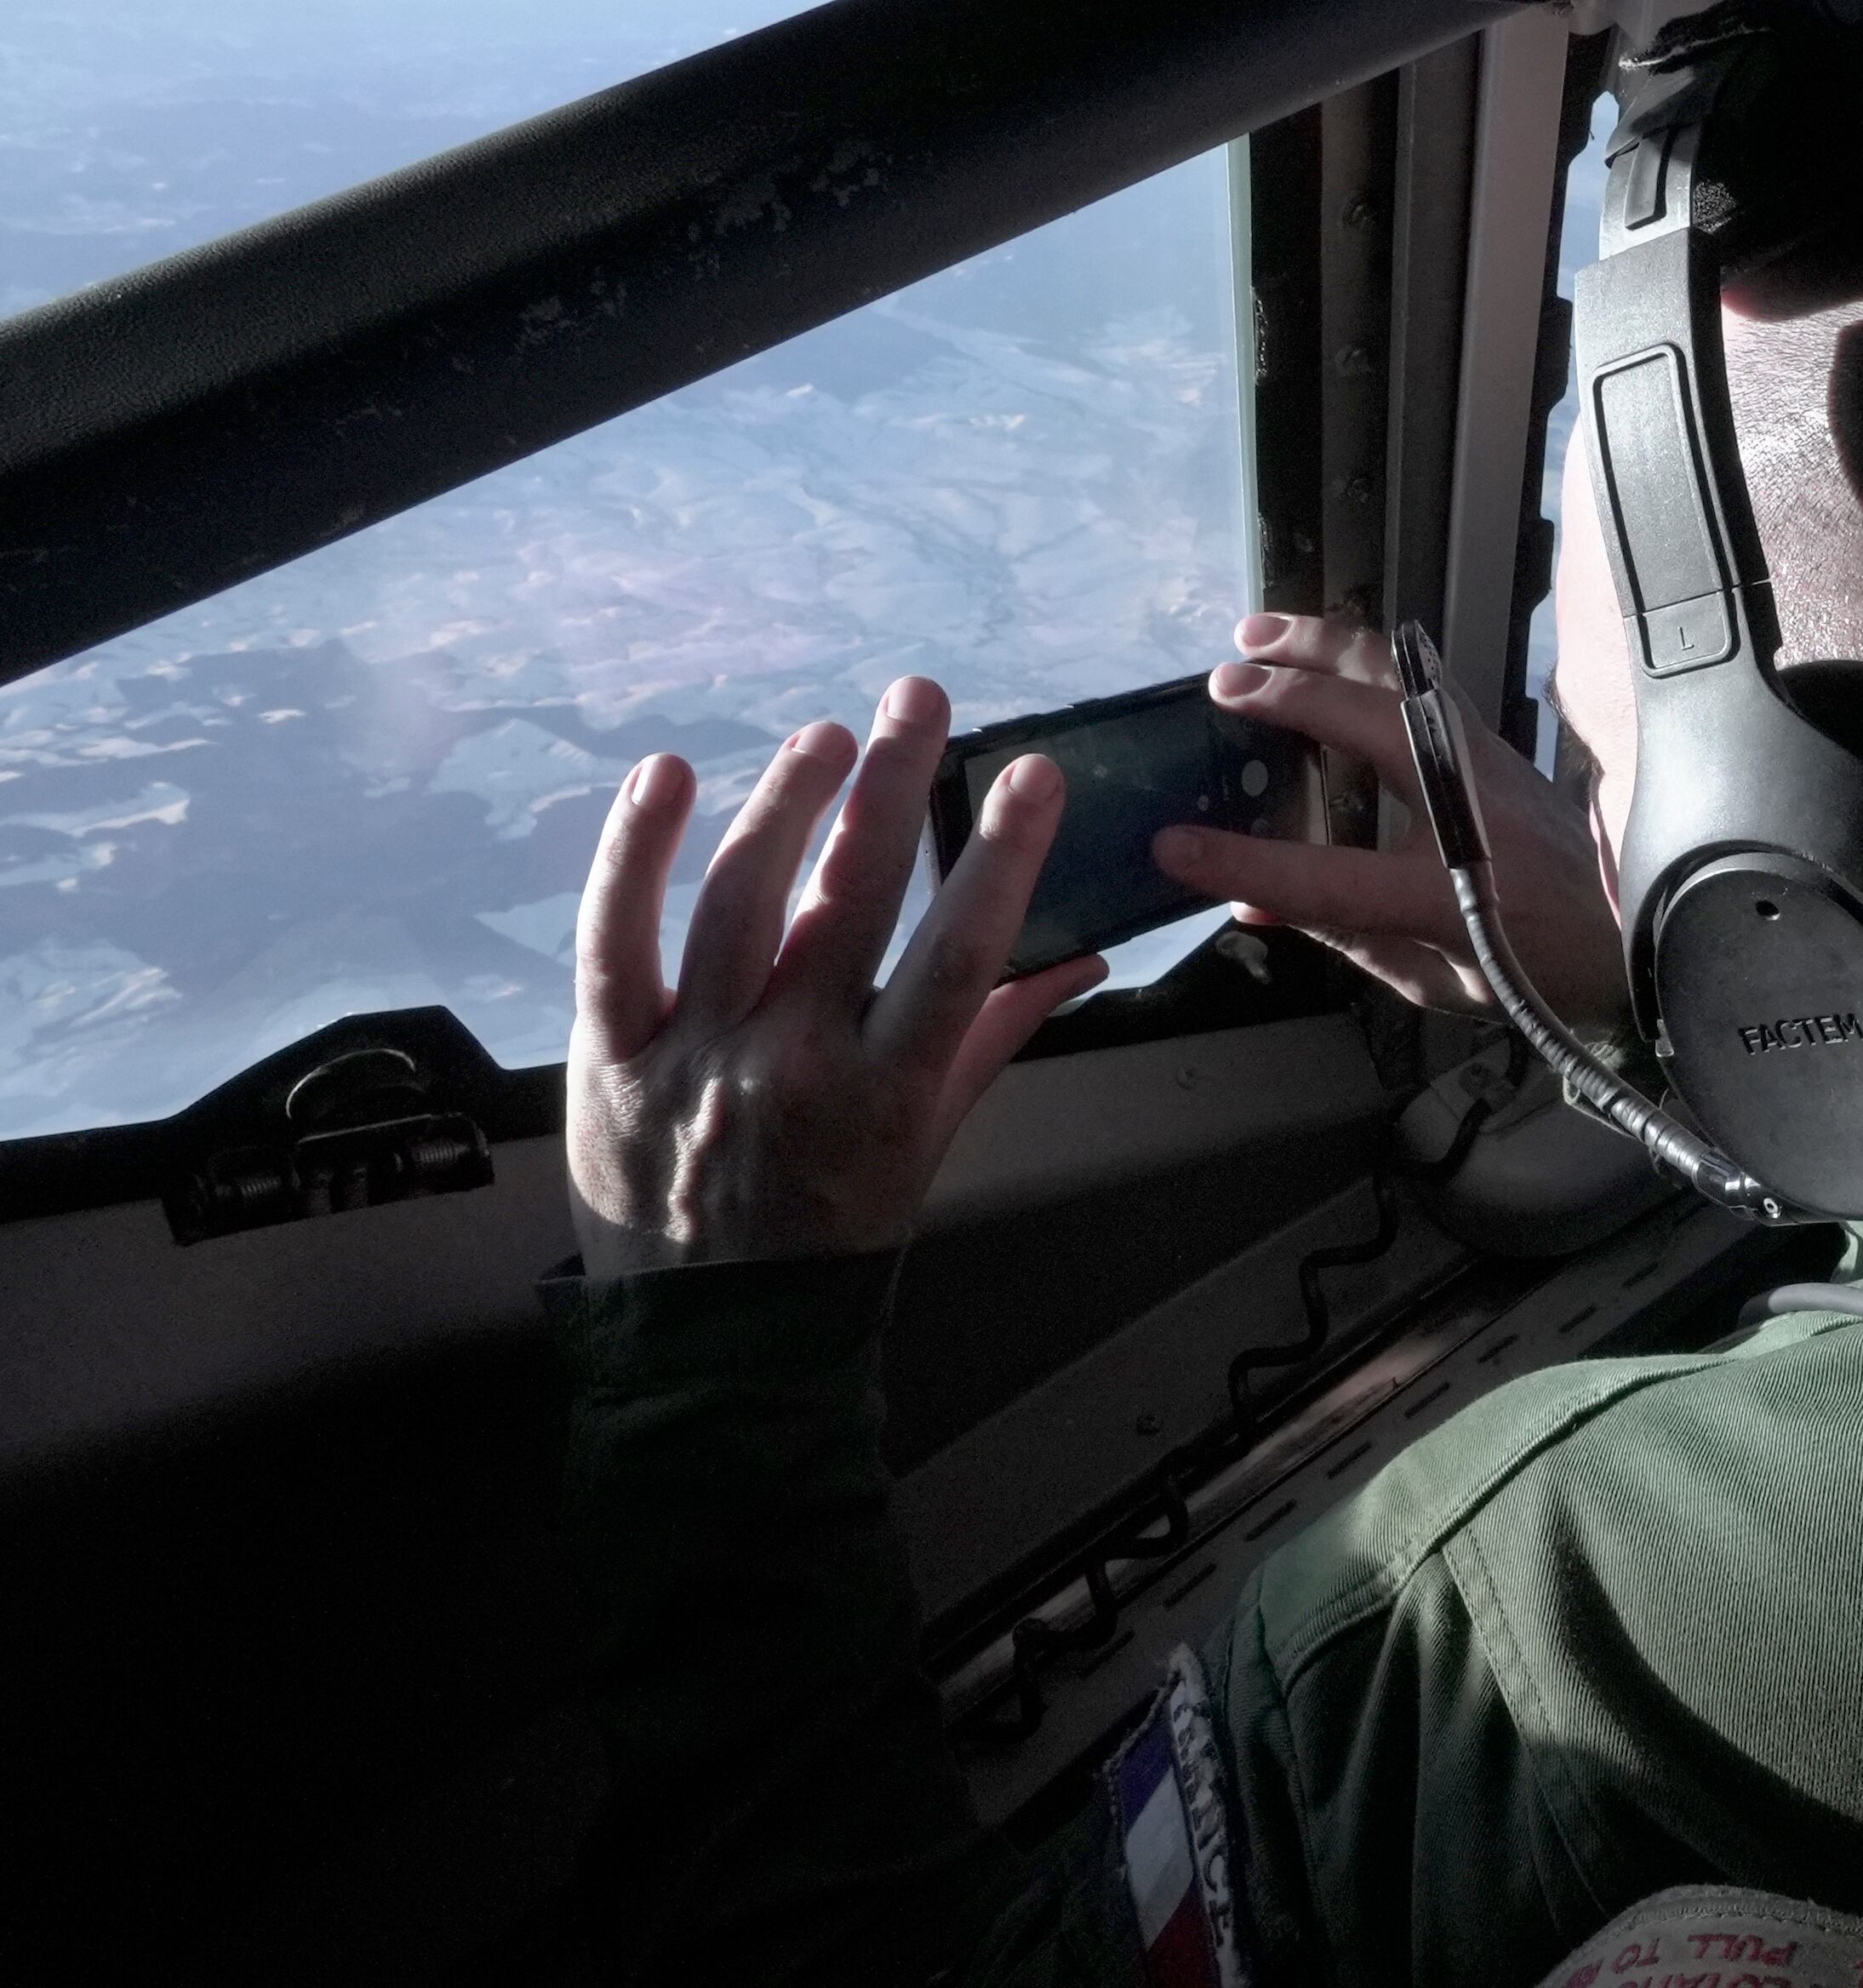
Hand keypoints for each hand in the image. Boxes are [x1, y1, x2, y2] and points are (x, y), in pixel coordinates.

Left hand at [565, 676, 1108, 1272]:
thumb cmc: (838, 1234)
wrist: (712, 1342)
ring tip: (828, 738)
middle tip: (919, 697)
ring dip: (790, 799)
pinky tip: (671, 775)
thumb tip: (1077, 958)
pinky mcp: (609, 1054)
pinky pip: (614, 938)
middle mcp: (791, 1065)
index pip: (959, 956)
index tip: (1033, 774)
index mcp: (886, 1095)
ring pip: (742, 898)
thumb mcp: (932, 1145)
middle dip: (894, 783)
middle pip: (851, 899)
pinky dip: (636, 852)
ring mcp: (693, 1055)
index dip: (1001, 858)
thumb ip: (995, 1039)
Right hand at [1151, 613, 1626, 1024]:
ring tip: (1258, 633)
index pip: (1325, 877)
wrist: (1635, 935)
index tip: (1174, 846)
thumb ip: (1340, 935)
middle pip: (1369, 718)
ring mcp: (1490, 760)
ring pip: (1400, 672)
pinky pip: (1423, 679)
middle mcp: (1472, 807)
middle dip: (1286, 692)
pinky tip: (1327, 652)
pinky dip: (1364, 657)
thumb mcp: (1431, 980)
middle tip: (1221, 683)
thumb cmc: (1535, 971)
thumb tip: (1247, 903)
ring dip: (1323, 645)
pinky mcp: (1498, 741)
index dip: (1242, 863)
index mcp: (1448, 893)